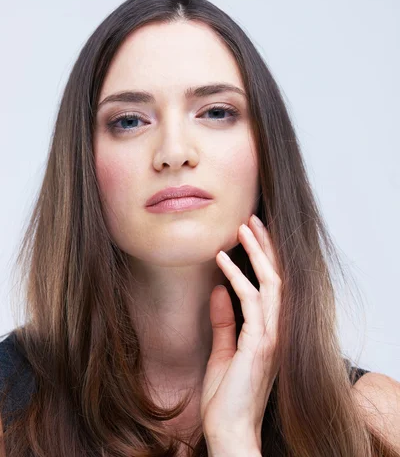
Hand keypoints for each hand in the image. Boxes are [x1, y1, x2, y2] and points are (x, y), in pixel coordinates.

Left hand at [200, 214, 281, 450]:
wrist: (229, 431)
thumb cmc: (227, 398)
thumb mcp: (223, 351)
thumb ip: (224, 321)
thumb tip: (219, 289)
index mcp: (271, 332)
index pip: (273, 286)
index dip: (264, 258)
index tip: (251, 234)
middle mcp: (277, 331)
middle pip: (278, 277)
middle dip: (265, 246)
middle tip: (251, 220)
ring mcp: (272, 337)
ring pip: (271, 283)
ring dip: (256, 253)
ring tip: (242, 228)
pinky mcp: (260, 344)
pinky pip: (252, 301)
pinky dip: (238, 277)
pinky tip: (223, 260)